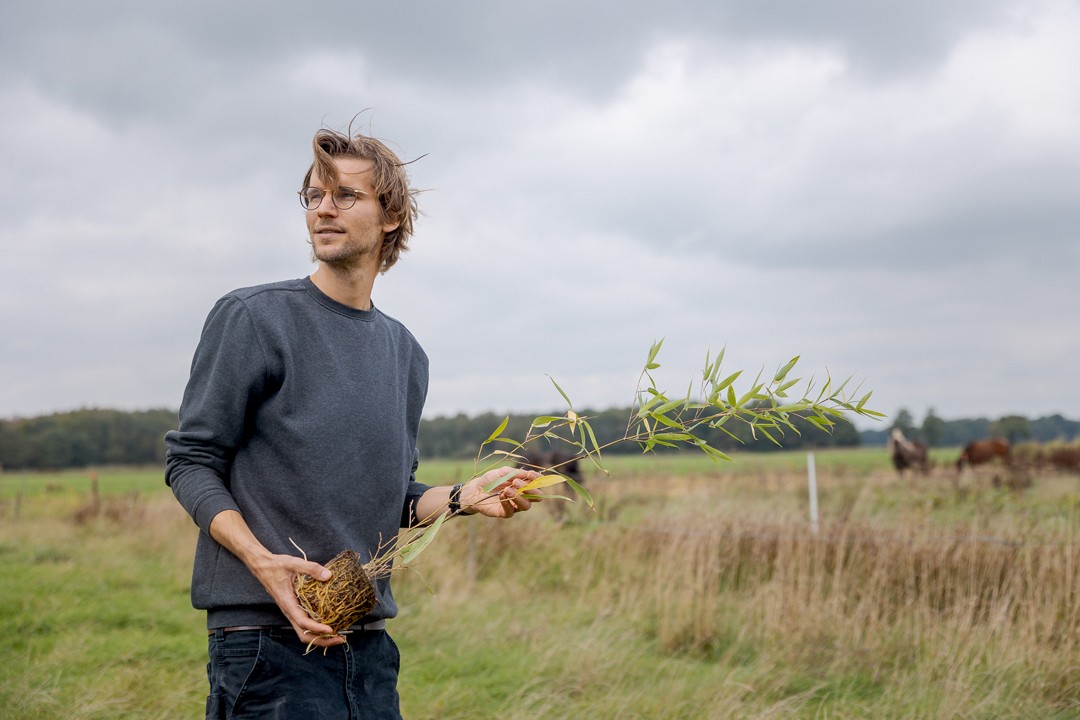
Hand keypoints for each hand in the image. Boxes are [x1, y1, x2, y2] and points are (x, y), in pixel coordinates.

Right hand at [209, 509, 346, 648]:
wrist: (262, 566)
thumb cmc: (276, 565)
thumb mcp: (294, 563)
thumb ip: (311, 568)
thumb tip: (329, 576)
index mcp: (288, 603)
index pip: (303, 622)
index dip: (317, 628)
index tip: (331, 629)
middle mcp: (289, 611)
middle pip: (304, 634)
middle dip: (322, 640)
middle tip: (340, 638)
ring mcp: (291, 612)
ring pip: (304, 632)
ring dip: (320, 637)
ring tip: (338, 635)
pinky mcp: (293, 609)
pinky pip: (304, 625)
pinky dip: (316, 629)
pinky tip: (329, 623)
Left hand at [460, 466, 540, 517]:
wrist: (475, 489)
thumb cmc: (490, 480)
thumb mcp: (503, 472)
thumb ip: (516, 473)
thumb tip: (530, 473)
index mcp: (524, 485)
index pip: (537, 484)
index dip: (537, 480)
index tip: (530, 475)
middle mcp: (522, 496)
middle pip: (537, 496)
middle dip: (529, 489)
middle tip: (515, 482)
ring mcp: (515, 505)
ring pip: (527, 505)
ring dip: (519, 497)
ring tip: (507, 490)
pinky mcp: (506, 513)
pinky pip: (512, 511)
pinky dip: (507, 502)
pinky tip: (501, 495)